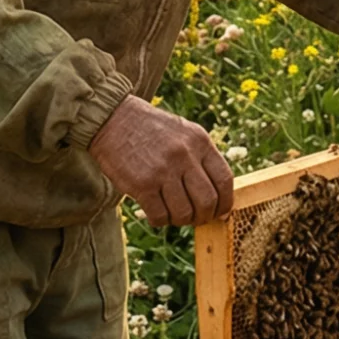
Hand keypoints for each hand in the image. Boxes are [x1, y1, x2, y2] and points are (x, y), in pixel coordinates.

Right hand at [89, 95, 234, 226]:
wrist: (113, 118)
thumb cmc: (151, 129)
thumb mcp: (184, 132)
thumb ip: (201, 158)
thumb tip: (218, 196)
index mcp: (199, 141)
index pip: (225, 180)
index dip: (226, 203)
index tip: (220, 213)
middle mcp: (184, 155)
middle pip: (208, 201)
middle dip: (204, 217)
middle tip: (195, 218)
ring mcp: (163, 170)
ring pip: (184, 213)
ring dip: (180, 220)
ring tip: (172, 213)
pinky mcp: (142, 184)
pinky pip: (160, 216)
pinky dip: (160, 220)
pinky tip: (155, 211)